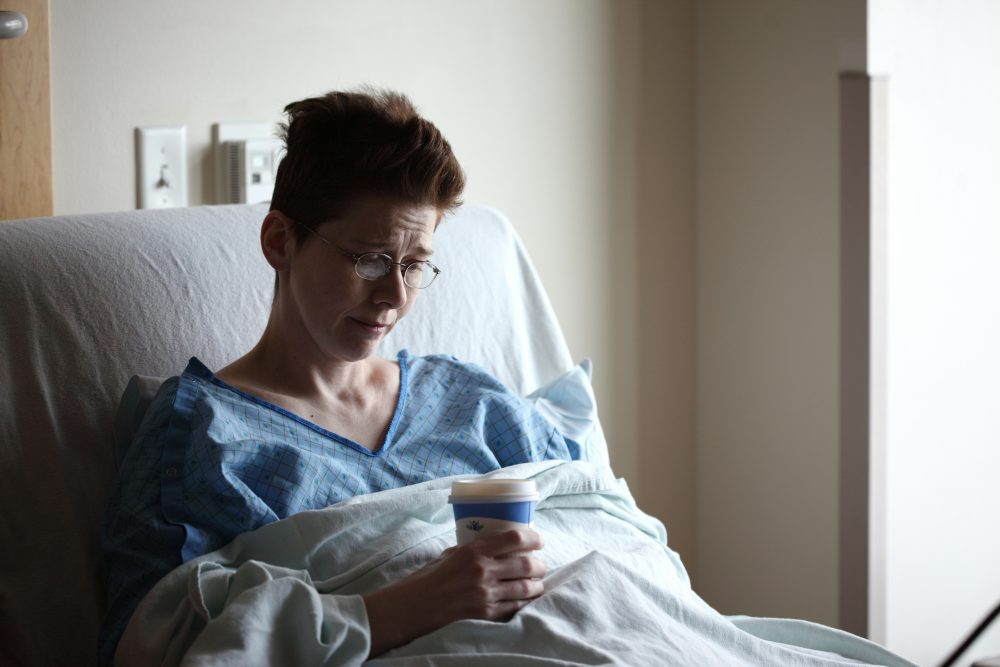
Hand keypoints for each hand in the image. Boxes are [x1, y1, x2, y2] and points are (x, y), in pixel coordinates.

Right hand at [363, 527, 546, 656]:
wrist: (413, 607)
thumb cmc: (428, 578)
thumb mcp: (450, 554)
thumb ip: (472, 550)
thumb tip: (492, 547)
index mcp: (474, 551)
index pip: (514, 538)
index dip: (533, 538)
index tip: (539, 540)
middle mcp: (483, 571)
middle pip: (526, 564)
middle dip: (540, 565)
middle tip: (541, 564)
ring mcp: (486, 594)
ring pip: (525, 588)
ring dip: (536, 585)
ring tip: (538, 583)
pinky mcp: (485, 614)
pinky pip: (515, 608)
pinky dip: (525, 603)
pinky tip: (527, 600)